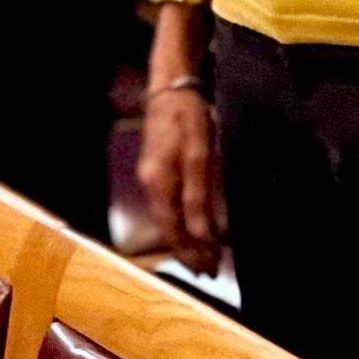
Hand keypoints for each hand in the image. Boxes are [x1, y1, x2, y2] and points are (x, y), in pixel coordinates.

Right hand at [137, 3, 224, 270]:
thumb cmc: (188, 118)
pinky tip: (194, 227)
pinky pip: (168, 206)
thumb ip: (199, 195)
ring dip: (185, 240)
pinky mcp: (157, 170)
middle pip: (168, 228)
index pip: (174, 229)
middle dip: (188, 251)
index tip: (208, 269)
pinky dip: (182, 222)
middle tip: (208, 271)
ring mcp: (151, 177)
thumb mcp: (198, 155)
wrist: (171, 86)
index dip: (190, 251)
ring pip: (167, 219)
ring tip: (203, 257)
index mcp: (159, 183)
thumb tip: (203, 233)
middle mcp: (150, 185)